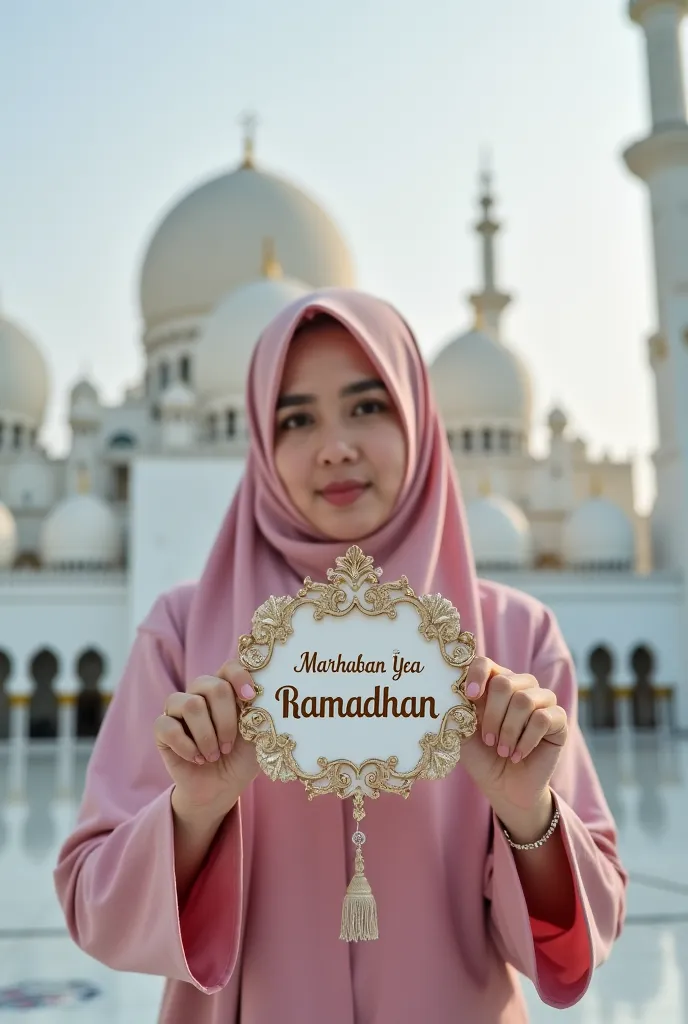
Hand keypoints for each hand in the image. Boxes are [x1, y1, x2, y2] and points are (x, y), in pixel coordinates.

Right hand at [154, 660, 259, 816]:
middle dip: (225, 720)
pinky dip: (186, 746)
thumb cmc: (242, 757)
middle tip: (229, 745)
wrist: (221, 788)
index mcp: (226, 689)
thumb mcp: (258, 735)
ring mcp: (178, 708)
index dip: (240, 677)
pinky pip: (168, 726)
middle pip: (212, 686)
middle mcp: (201, 693)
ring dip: (206, 735)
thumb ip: (261, 712)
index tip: (250, 697)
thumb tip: (266, 693)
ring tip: (214, 755)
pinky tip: (197, 759)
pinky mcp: (162, 728)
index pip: (230, 667)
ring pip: (190, 704)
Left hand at [459, 657, 567, 811]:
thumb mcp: (463, 733)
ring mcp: (541, 700)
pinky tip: (518, 754)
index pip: (485, 663)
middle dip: (493, 715)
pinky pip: (543, 719)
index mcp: (494, 683)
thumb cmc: (482, 756)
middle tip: (488, 739)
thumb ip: (456, 711)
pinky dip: (526, 740)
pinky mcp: (558, 718)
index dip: (477, 675)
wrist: (505, 786)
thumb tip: (450, 692)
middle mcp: (519, 685)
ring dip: (509, 730)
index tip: (470, 696)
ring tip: (503, 749)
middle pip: (505, 682)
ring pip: (524, 700)